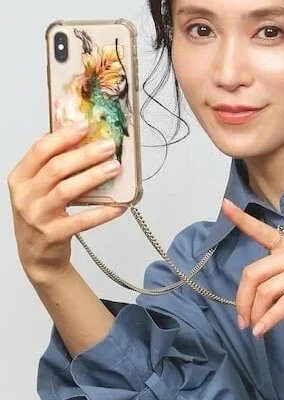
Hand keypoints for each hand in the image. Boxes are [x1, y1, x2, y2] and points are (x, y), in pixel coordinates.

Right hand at [8, 122, 125, 283]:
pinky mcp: (53, 234)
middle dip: (85, 154)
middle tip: (108, 147)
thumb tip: (79, 138)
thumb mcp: (38, 188)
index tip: (85, 125)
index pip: (40, 151)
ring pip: (67, 190)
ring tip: (115, 168)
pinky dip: (102, 212)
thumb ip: (52, 165)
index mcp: (21, 178)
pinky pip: (81, 221)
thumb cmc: (41, 214)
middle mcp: (25, 196)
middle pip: (56, 168)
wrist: (37, 255)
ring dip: (93, 177)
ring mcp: (37, 216)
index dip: (64, 136)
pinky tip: (119, 205)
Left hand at [221, 198, 283, 337]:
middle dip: (242, 299)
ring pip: (266, 289)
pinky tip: (263, 331)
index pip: (262, 230)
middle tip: (242, 319)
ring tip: (253, 328)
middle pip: (254, 272)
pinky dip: (269, 320)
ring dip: (255, 313)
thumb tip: (259, 299)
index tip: (224, 205)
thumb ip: (283, 278)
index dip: (241, 218)